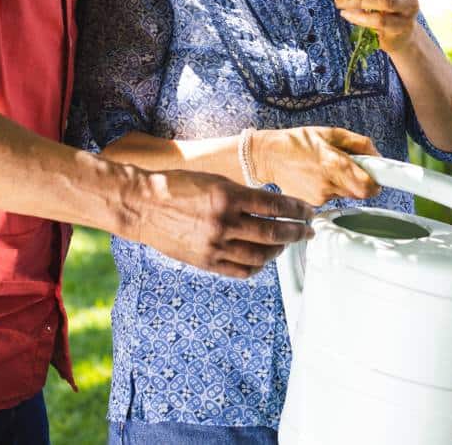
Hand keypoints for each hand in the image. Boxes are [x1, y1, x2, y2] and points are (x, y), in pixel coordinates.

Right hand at [132, 169, 314, 278]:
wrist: (143, 206)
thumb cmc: (178, 186)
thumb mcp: (214, 180)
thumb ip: (242, 195)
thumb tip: (271, 207)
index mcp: (227, 196)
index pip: (275, 205)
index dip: (297, 209)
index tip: (309, 211)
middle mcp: (224, 222)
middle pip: (273, 233)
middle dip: (297, 232)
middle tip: (309, 231)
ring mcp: (215, 246)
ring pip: (260, 255)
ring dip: (279, 250)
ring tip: (285, 243)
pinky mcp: (206, 262)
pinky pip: (241, 271)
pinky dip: (258, 266)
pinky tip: (263, 258)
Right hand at [252, 126, 379, 205]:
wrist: (268, 156)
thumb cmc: (297, 142)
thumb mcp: (329, 132)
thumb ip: (358, 143)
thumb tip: (377, 155)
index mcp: (335, 164)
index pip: (368, 187)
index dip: (375, 183)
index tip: (375, 176)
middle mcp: (328, 184)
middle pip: (358, 192)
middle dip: (358, 181)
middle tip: (346, 167)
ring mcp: (319, 197)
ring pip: (343, 195)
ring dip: (341, 184)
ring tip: (324, 169)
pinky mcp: (311, 204)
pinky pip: (329, 198)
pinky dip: (328, 189)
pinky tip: (314, 177)